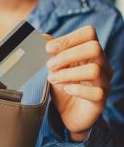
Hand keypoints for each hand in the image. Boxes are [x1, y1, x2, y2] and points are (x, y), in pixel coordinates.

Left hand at [45, 26, 111, 141]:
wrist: (67, 114)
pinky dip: (78, 90)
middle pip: (94, 48)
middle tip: (49, 66)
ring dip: (68, 74)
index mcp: (90, 52)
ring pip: (94, 70)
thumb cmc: (62, 87)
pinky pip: (96, 92)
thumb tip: (41, 36)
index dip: (69, 38)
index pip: (89, 33)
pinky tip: (66, 90)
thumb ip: (51, 52)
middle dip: (67, 55)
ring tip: (52, 79)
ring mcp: (104, 82)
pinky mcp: (101, 100)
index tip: (48, 48)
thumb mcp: (54, 68)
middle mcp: (102, 64)